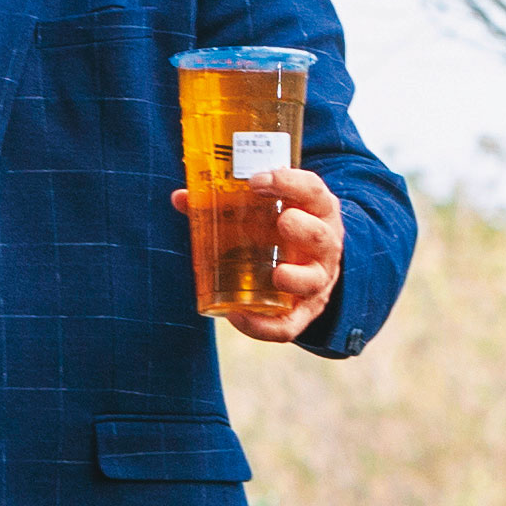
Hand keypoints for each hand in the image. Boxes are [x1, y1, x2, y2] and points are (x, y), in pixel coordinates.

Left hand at [225, 165, 341, 345]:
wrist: (311, 264)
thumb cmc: (282, 230)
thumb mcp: (267, 210)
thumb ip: (227, 203)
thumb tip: (181, 198)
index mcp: (315, 211)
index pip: (312, 191)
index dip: (290, 182)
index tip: (257, 180)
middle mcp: (323, 245)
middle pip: (321, 236)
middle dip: (304, 229)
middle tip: (283, 221)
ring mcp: (317, 279)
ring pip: (314, 280)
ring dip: (297, 277)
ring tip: (278, 274)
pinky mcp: (303, 312)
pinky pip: (289, 325)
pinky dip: (265, 326)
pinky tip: (238, 317)